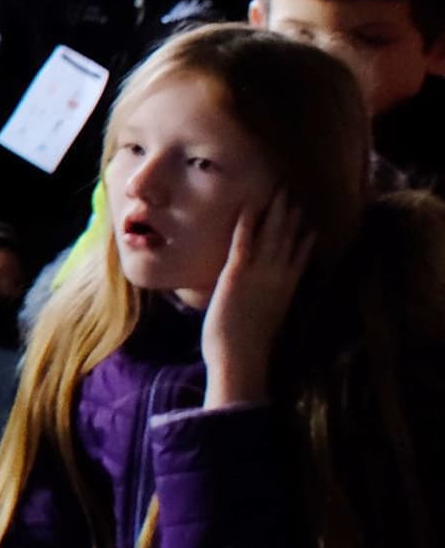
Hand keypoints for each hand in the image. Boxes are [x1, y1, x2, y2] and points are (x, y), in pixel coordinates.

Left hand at [200, 197, 311, 405]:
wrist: (240, 358)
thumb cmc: (245, 345)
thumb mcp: (262, 318)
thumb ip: (264, 301)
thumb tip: (256, 296)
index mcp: (287, 288)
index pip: (300, 255)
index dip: (305, 235)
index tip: (310, 218)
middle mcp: (279, 277)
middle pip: (290, 238)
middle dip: (293, 215)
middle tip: (297, 192)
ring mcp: (260, 274)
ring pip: (272, 234)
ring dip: (276, 210)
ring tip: (281, 189)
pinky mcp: (237, 274)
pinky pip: (244, 241)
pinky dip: (248, 222)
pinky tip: (250, 204)